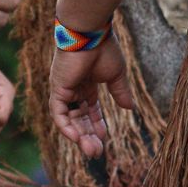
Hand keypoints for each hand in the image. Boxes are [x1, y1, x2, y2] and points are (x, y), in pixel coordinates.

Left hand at [50, 40, 125, 157]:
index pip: (90, 111)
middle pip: (80, 119)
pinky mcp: (58, 89)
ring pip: (69, 119)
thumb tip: (129, 109)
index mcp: (87, 84)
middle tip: (96, 153)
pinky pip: (59, 113)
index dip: (97, 125)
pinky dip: (66, 126)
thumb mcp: (116, 75)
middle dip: (88, 136)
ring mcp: (64, 89)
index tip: (104, 138)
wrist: (90, 34)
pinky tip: (76, 138)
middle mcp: (74, 89)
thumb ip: (120, 92)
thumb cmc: (104, 49)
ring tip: (90, 150)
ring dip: (79, 136)